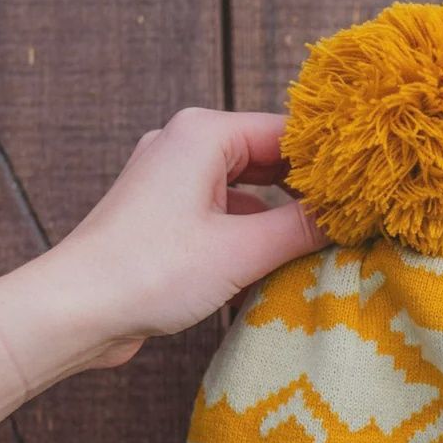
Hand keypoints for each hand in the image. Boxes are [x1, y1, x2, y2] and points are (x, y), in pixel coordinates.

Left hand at [27, 108, 325, 369]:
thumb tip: (348, 217)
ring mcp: (170, 182)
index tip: (368, 186)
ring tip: (324, 241)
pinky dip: (252, 233)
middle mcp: (184, 146)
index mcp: (202, 135)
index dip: (330, 160)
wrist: (74, 311)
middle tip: (354, 216)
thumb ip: (301, 229)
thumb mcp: (241, 251)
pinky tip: (277, 262)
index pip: (287, 132)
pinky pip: (224, 213)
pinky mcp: (163, 218)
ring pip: (247, 189)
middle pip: (268, 157)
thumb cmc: (149, 271)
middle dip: (308, 189)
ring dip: (281, 216)